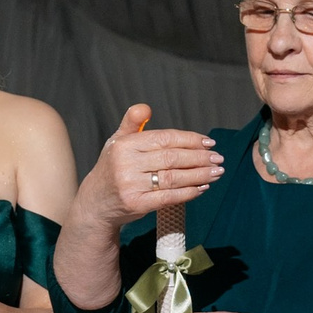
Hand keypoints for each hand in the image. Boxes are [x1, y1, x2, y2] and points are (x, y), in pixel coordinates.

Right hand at [84, 102, 223, 230]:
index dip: (189, 140)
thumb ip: (132, 123)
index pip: (164, 138)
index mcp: (124, 145)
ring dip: (199, 175)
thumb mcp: (117, 142)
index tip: (208, 142)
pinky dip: (188, 192)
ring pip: (173, 177)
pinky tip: (202, 188)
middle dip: (199, 158)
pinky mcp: (137, 204)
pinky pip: (169, 197)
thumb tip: (146, 107)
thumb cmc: (112, 169)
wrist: (95, 203)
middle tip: (217, 158)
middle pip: (172, 158)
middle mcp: (126, 164)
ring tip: (216, 172)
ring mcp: (131, 185)